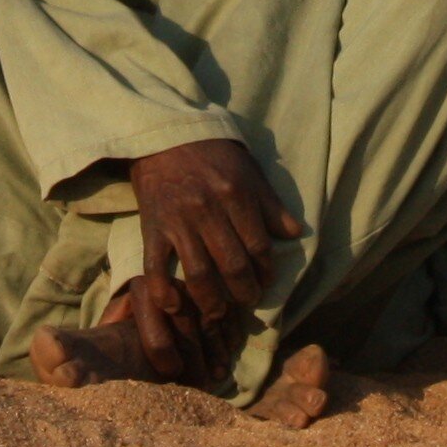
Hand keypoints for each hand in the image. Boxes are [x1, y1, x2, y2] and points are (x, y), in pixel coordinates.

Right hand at [127, 137, 296, 344]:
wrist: (164, 133)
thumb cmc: (212, 153)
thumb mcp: (247, 171)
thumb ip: (270, 204)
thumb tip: (295, 233)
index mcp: (236, 194)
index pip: (258, 246)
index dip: (266, 271)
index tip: (266, 282)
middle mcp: (208, 209)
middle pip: (232, 265)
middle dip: (244, 292)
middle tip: (248, 302)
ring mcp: (177, 221)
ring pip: (199, 273)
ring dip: (212, 301)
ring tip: (219, 313)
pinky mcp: (151, 227)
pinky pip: (155, 266)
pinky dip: (163, 291)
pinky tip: (173, 308)